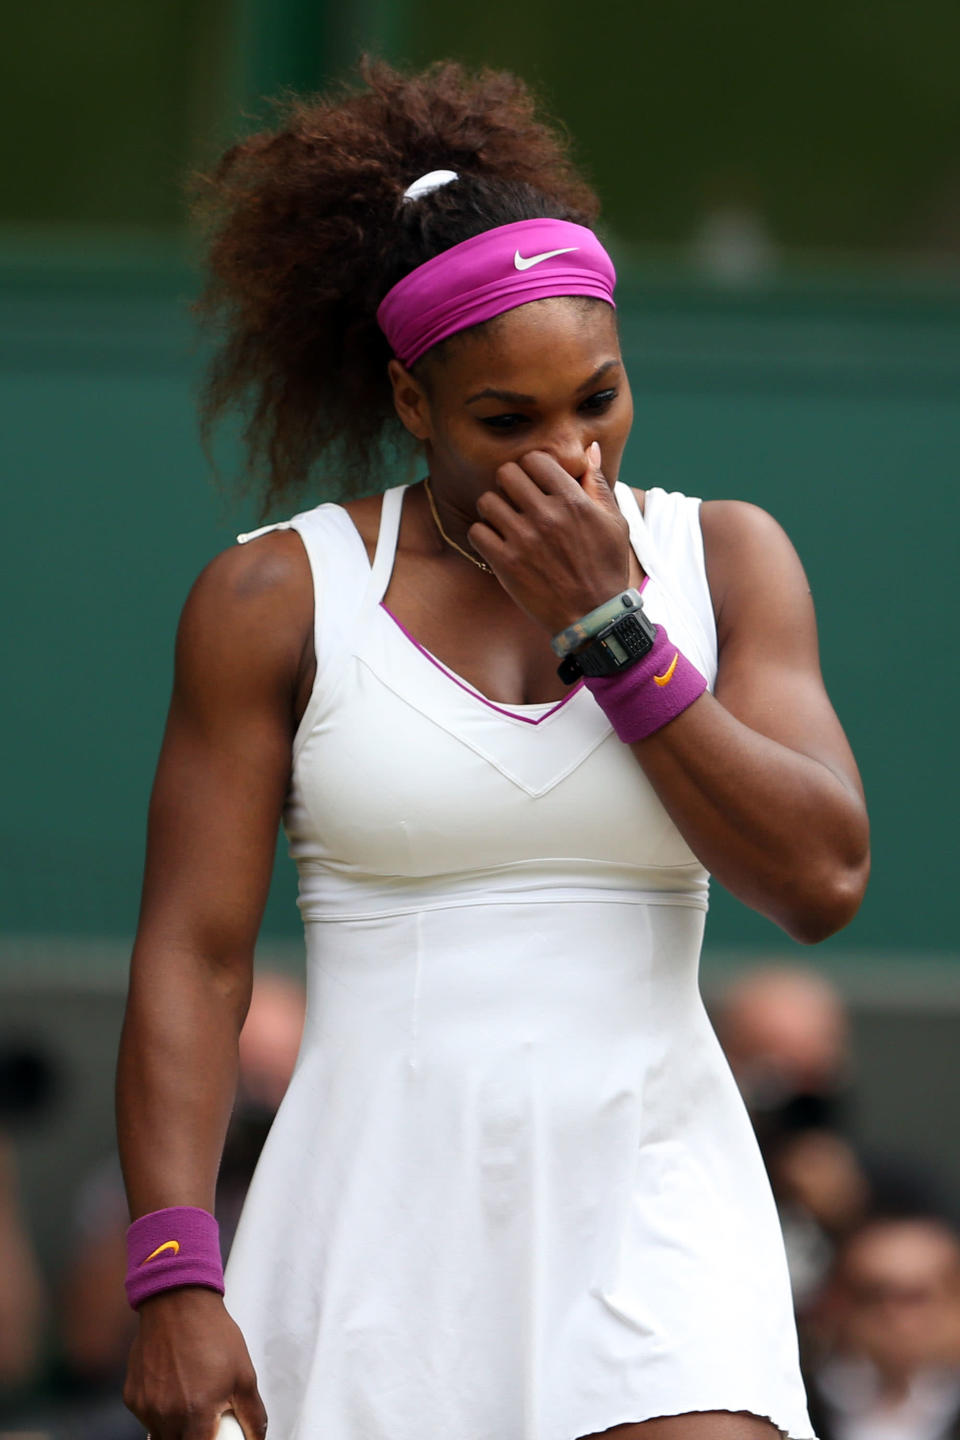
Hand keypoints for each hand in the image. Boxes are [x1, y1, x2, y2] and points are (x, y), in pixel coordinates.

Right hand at [123, 1287, 266, 1439]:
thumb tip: (257, 1438)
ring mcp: (146, 1408)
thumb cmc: (212, 1334)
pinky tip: (173, 1386)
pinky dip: (160, 1411)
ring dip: (176, 1428)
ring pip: (161, 1435)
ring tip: (191, 1398)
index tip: (218, 1434)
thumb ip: (253, 1415)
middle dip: (193, 1438)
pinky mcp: (132, 1397)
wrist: (178, 1302)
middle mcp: (166, 1417)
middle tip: (206, 1421)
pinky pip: (147, 1417)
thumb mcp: (244, 1374)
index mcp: (196, 1415)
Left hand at [467, 443, 631, 633]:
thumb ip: (597, 483)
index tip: (535, 482)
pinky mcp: (506, 564)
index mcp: (573, 501)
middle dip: (510, 484)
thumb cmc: (606, 567)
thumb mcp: (614, 522)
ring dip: (493, 508)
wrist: (593, 616)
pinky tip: (497, 542)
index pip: (535, 459)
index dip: (532, 467)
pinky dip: (484, 535)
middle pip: (506, 474)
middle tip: (516, 499)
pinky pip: (477, 532)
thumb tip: (591, 449)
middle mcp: (546, 515)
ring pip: (487, 501)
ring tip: (505, 521)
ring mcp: (523, 540)